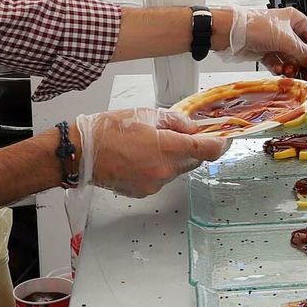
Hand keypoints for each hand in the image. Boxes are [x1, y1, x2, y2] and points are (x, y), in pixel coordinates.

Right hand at [73, 108, 228, 197]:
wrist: (81, 153)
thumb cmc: (109, 130)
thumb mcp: (146, 114)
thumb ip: (175, 122)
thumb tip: (191, 129)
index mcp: (167, 148)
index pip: (207, 150)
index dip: (221, 144)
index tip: (225, 139)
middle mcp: (164, 171)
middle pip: (194, 161)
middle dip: (193, 149)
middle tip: (183, 136)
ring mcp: (154, 184)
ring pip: (177, 170)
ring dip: (174, 159)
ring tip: (151, 145)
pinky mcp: (144, 192)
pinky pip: (161, 179)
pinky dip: (159, 168)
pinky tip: (141, 158)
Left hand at [226, 7, 306, 71]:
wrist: (230, 33)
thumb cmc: (255, 26)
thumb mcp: (285, 40)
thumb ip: (303, 54)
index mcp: (295, 19)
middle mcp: (287, 30)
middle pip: (304, 49)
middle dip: (305, 62)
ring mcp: (276, 41)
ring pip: (291, 59)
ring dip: (292, 67)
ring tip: (290, 72)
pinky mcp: (266, 51)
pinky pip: (278, 63)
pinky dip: (279, 69)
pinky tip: (278, 71)